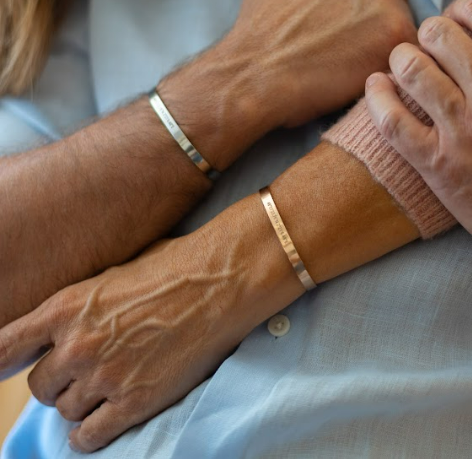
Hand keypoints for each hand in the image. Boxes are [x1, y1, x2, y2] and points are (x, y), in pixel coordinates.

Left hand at [0, 200, 300, 452]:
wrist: (219, 281)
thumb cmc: (173, 267)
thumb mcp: (113, 274)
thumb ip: (78, 306)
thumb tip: (59, 326)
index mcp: (66, 306)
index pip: (4, 346)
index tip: (1, 368)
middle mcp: (77, 344)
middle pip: (38, 385)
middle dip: (58, 379)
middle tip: (84, 369)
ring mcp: (104, 376)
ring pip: (65, 409)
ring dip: (80, 402)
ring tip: (107, 385)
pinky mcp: (134, 402)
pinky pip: (88, 436)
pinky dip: (90, 432)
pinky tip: (103, 418)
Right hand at [228, 0, 416, 127]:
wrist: (254, 72)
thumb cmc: (258, 29)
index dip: (353, 6)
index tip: (337, 26)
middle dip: (370, 21)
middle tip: (344, 48)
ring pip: (398, 22)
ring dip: (381, 43)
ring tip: (348, 64)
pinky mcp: (397, 31)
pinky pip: (405, 49)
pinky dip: (388, 65)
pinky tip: (359, 75)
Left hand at [365, 0, 471, 310]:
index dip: (462, 9)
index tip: (460, 21)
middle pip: (436, 33)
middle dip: (431, 34)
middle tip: (432, 46)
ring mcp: (462, 128)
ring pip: (409, 67)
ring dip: (402, 59)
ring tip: (405, 65)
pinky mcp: (438, 166)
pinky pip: (390, 120)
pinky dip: (377, 97)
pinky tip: (376, 87)